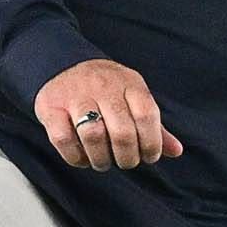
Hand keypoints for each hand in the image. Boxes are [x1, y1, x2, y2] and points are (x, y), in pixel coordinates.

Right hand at [37, 59, 185, 169]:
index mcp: (129, 83)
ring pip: (93, 136)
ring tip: (103, 162)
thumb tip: (176, 151)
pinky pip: (63, 139)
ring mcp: (74, 95)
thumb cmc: (105, 89)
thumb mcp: (133, 98)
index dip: (152, 143)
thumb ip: (153, 125)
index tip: (148, 156)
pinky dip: (75, 157)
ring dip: (101, 160)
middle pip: (122, 132)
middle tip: (125, 162)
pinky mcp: (50, 106)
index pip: (147, 116)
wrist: (61, 64)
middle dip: (127, 157)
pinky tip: (82, 158)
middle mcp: (102, 86)